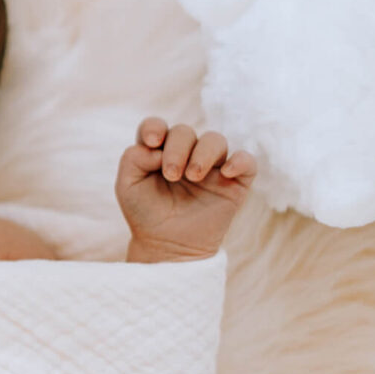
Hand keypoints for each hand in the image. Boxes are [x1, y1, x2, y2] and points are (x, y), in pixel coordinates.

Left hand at [116, 118, 255, 262]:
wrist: (167, 247)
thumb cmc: (146, 214)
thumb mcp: (127, 186)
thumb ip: (132, 159)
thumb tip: (155, 147)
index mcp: (158, 151)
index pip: (157, 126)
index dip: (154, 127)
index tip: (150, 142)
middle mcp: (185, 154)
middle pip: (184, 131)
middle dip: (176, 149)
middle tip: (171, 175)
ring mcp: (211, 167)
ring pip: (215, 140)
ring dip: (203, 153)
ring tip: (193, 176)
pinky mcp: (234, 182)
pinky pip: (247, 161)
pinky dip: (240, 161)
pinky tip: (226, 173)